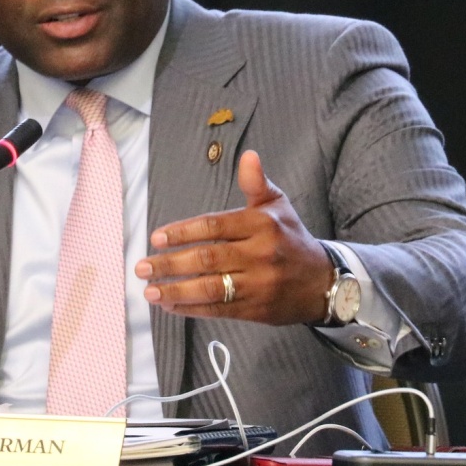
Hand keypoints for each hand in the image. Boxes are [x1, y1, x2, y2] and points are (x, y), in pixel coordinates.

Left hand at [135, 150, 333, 324]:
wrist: (323, 282)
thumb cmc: (291, 238)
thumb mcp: (278, 205)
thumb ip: (256, 183)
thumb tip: (248, 155)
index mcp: (261, 225)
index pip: (214, 226)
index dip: (183, 232)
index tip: (156, 237)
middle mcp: (260, 254)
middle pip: (207, 258)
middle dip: (171, 263)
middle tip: (143, 266)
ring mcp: (258, 285)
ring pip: (210, 288)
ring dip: (176, 290)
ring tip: (150, 290)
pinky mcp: (256, 310)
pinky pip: (219, 309)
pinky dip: (192, 309)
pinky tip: (170, 306)